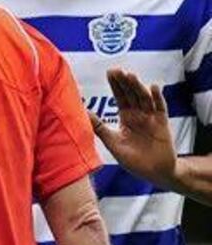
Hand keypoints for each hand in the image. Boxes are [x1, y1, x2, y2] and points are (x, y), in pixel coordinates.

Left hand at [91, 68, 176, 188]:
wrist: (154, 174)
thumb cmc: (133, 160)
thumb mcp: (112, 142)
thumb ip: (99, 127)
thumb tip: (81, 113)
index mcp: (126, 117)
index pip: (120, 97)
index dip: (116, 85)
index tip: (110, 72)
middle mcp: (139, 115)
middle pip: (131, 94)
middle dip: (124, 82)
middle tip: (117, 70)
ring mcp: (151, 118)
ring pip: (144, 98)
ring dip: (138, 87)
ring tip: (130, 75)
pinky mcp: (162, 124)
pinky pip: (160, 108)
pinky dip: (157, 98)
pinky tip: (153, 87)